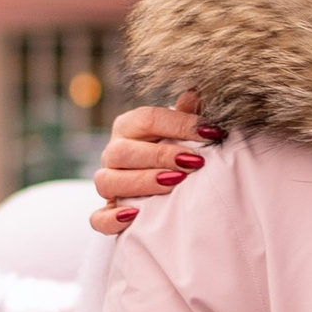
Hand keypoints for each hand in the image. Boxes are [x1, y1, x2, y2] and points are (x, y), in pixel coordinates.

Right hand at [91, 103, 214, 233]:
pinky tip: (135, 216)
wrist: (161, 187)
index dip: (180, 124)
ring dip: (141, 182)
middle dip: (161, 155)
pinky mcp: (106, 213)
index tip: (212, 132)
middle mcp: (113, 152)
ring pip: (107, 181)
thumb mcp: (181, 133)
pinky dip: (112, 218)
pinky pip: (98, 218)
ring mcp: (107, 182)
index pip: (147, 118)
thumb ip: (186, 115)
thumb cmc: (173, 151)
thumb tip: (194, 92)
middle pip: (123, 151)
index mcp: (129, 127)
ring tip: (173, 184)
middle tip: (194, 162)